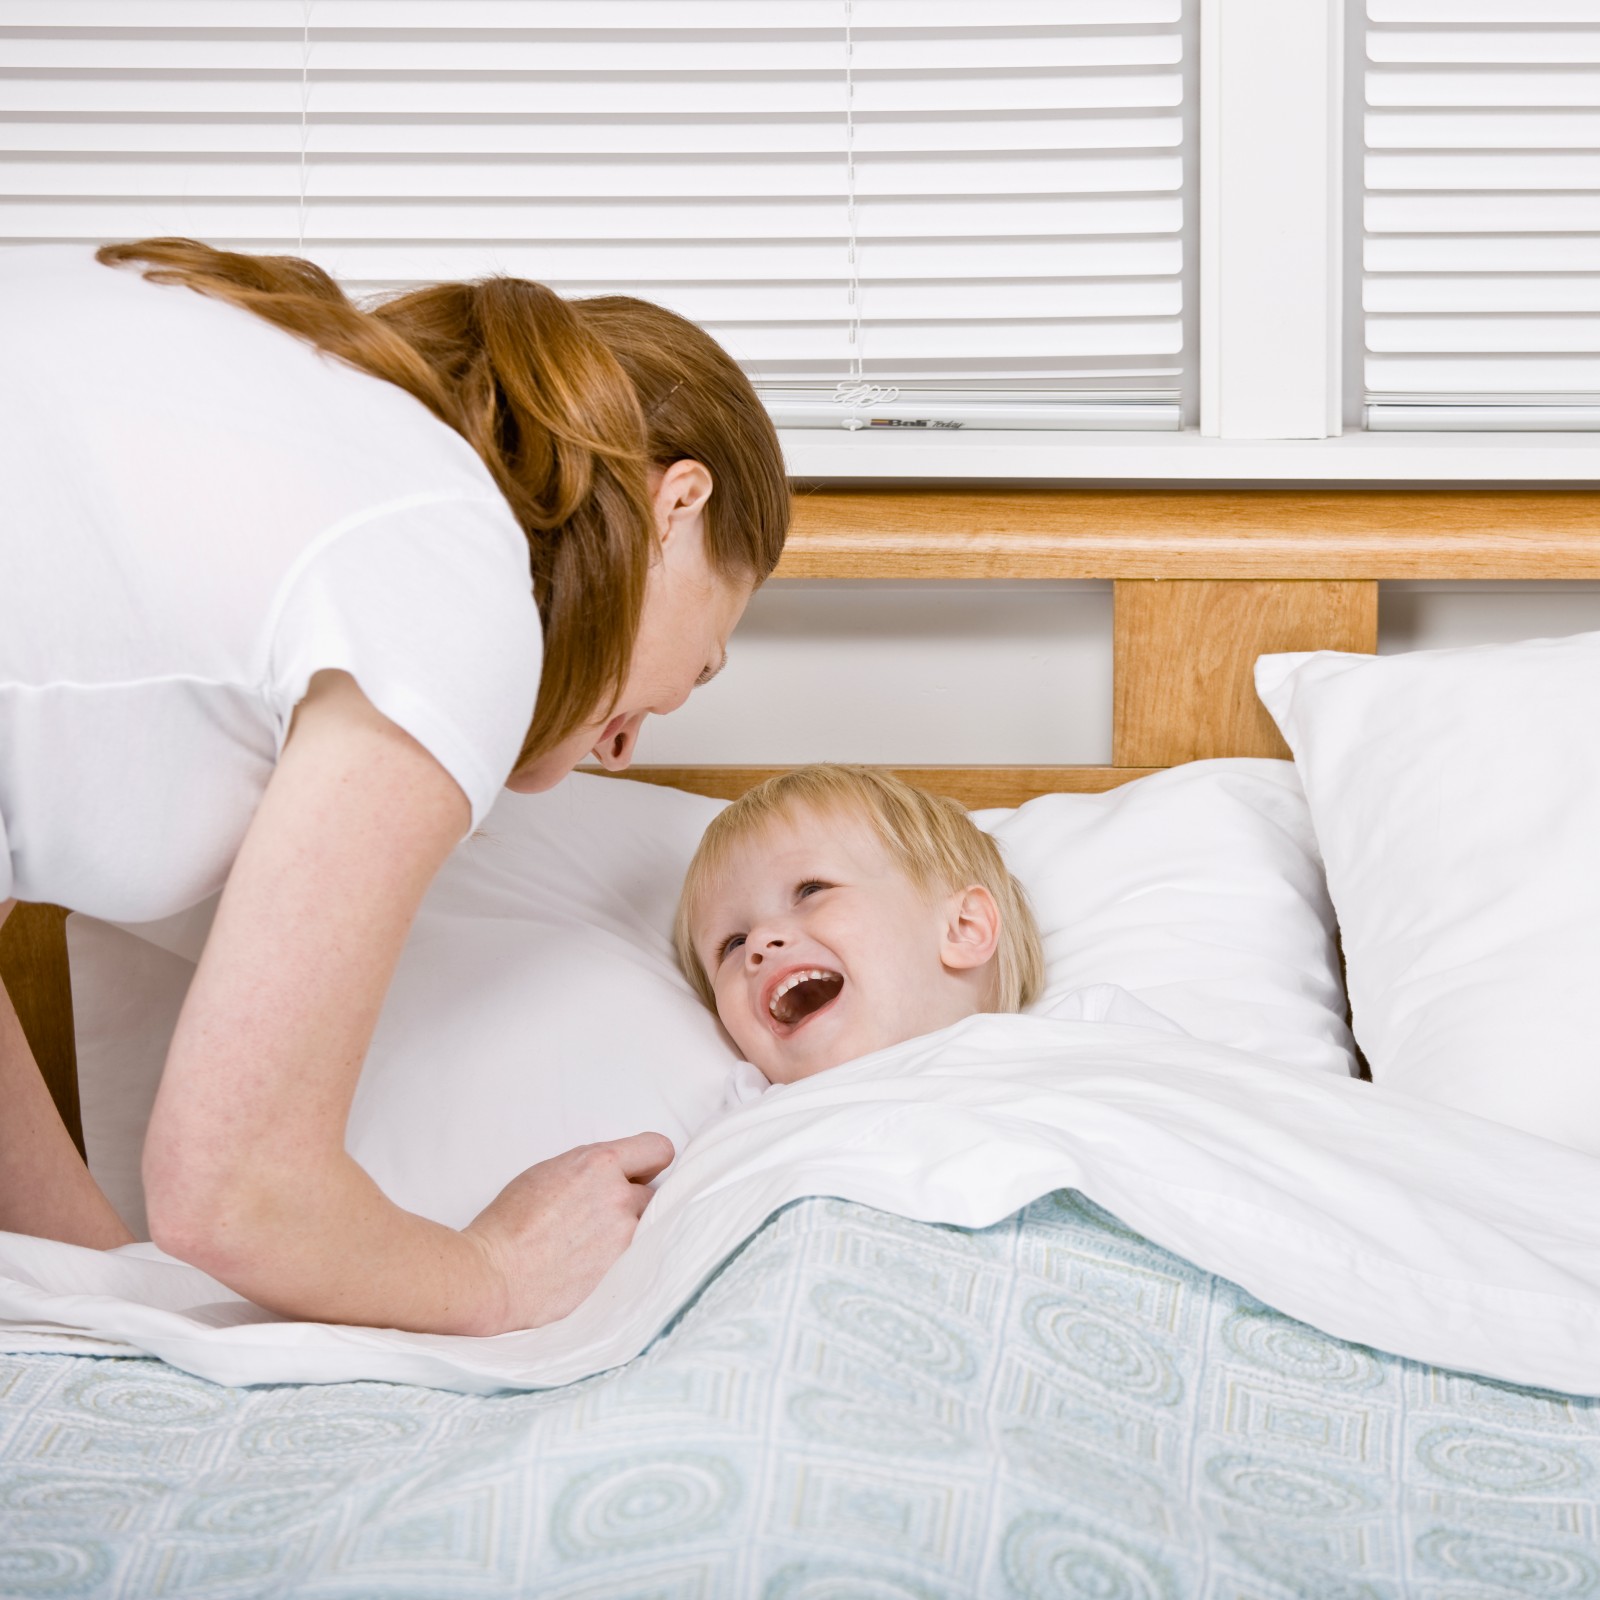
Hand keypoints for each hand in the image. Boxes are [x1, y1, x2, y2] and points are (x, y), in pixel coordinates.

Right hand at [463, 1131, 673, 1333]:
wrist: (494, 1275)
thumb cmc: (509, 1223)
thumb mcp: (548, 1172)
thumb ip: (590, 1169)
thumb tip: (612, 1174)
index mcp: (600, 1163)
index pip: (658, 1149)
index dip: (649, 1162)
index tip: (641, 1172)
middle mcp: (619, 1196)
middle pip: (652, 1193)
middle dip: (632, 1202)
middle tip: (602, 1216)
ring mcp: (624, 1236)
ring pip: (644, 1228)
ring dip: (626, 1233)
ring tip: (592, 1244)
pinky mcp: (621, 1270)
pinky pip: (634, 1258)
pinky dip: (619, 1259)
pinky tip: (591, 1264)